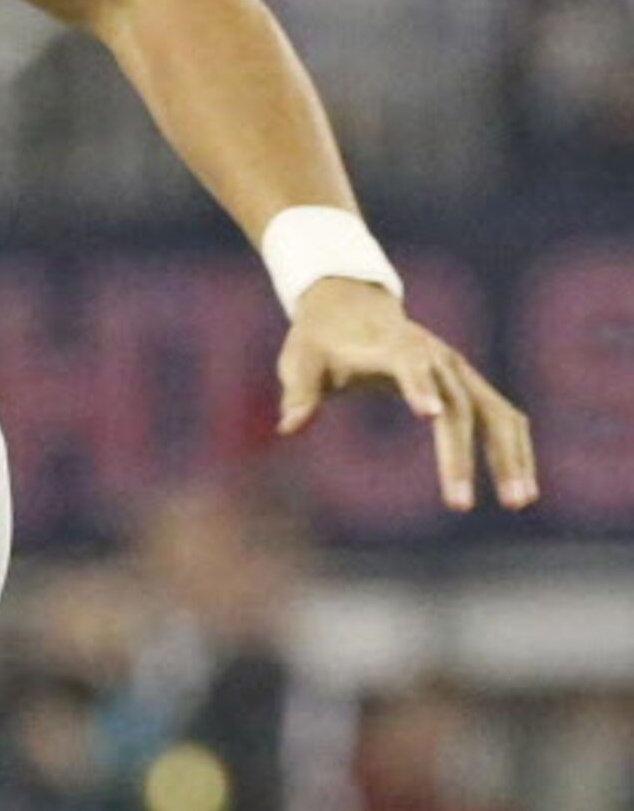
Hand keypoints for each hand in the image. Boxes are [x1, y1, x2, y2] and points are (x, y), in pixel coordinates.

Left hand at [277, 280, 538, 511]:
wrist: (351, 307)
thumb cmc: (320, 342)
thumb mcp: (301, 361)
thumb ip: (299, 392)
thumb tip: (287, 427)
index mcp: (390, 346)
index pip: (408, 363)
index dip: (418, 386)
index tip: (429, 415)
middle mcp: (435, 356)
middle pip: (458, 404)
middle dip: (459, 454)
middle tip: (458, 503)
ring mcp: (459, 371)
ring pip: (495, 412)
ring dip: (509, 457)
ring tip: (519, 502)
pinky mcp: (471, 385)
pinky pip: (504, 418)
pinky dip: (517, 451)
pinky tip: (524, 489)